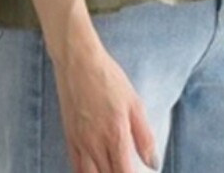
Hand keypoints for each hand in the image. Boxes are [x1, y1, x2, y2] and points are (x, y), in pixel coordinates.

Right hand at [53, 41, 159, 172]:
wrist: (78, 62)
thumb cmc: (108, 78)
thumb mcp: (134, 103)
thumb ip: (144, 137)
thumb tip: (154, 163)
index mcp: (116, 136)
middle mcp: (96, 144)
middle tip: (127, 168)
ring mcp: (80, 143)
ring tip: (113, 169)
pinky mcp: (70, 137)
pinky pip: (76, 167)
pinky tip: (95, 171)